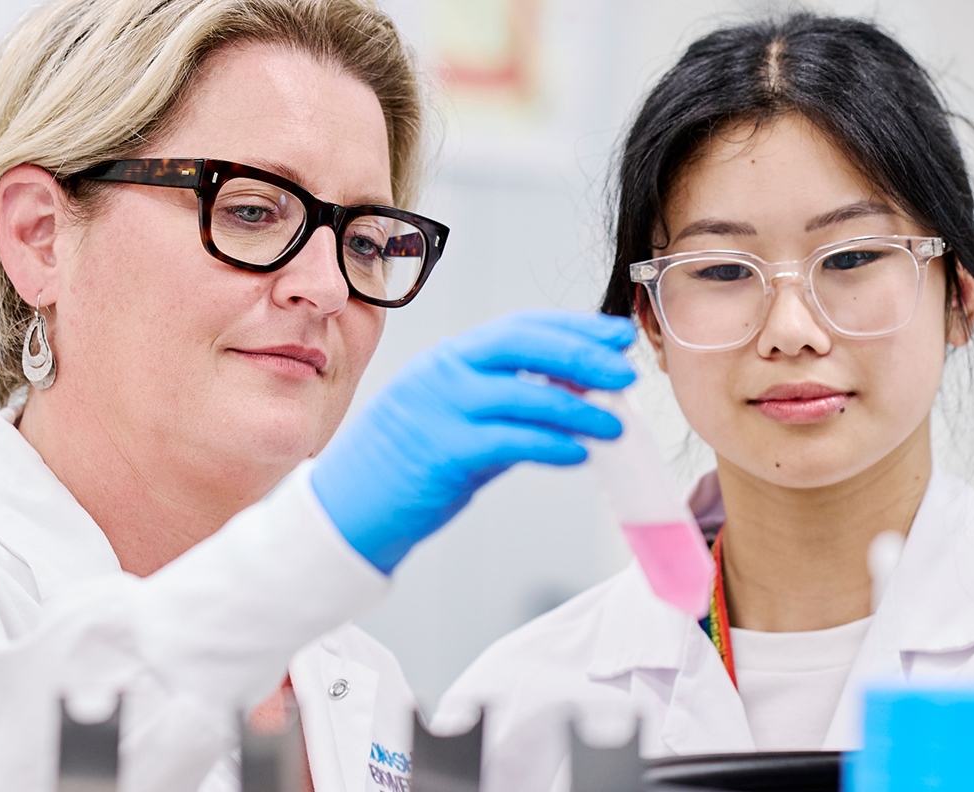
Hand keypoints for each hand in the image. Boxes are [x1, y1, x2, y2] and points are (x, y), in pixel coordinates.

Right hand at [312, 311, 639, 573]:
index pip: (518, 327)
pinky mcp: (440, 454)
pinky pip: (508, 443)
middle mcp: (441, 374)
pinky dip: (550, 445)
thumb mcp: (453, 417)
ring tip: (616, 423)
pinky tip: (579, 453)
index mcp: (448, 360)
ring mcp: (438, 411)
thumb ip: (504, 403)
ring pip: (522, 394)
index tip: (616, 335)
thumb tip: (573, 396)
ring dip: (578, 408)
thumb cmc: (406, 465)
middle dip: (581, 354)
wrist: (347, 509)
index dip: (572, 326)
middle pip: (522, 346)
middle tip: (626, 370)